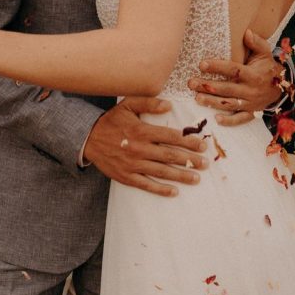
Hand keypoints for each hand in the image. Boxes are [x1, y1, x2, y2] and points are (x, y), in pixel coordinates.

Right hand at [83, 96, 207, 196]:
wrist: (88, 139)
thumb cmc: (111, 121)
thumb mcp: (127, 105)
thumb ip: (149, 103)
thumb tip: (169, 105)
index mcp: (141, 131)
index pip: (170, 136)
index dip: (188, 141)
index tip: (202, 145)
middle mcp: (139, 148)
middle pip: (169, 155)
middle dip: (190, 160)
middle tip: (205, 163)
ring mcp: (133, 164)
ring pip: (161, 171)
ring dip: (181, 175)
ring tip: (196, 178)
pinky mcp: (127, 176)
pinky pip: (146, 185)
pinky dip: (161, 189)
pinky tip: (174, 191)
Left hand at [188, 30, 282, 125]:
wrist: (283, 88)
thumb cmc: (268, 68)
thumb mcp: (265, 53)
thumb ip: (256, 43)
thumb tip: (246, 32)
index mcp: (253, 74)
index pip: (233, 70)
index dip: (217, 67)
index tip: (202, 64)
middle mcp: (251, 90)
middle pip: (227, 88)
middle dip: (208, 86)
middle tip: (191, 83)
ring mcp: (251, 103)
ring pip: (230, 104)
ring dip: (212, 102)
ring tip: (197, 98)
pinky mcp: (252, 113)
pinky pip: (241, 119)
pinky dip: (230, 121)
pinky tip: (216, 119)